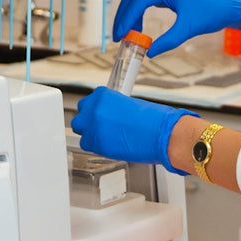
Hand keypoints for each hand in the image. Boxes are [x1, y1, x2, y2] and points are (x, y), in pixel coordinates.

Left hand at [70, 86, 196, 174]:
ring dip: (90, 133)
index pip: (89, 101)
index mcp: (103, 95)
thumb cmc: (152, 120)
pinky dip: (95, 146)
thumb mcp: (130, 105)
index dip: (95, 110)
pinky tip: (108, 145)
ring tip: (105, 137)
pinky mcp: (95, 143)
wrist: (160, 133)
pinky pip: (86, 144)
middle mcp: (94, 109)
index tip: (101, 115)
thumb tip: (109, 116)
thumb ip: (113, 109)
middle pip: (81, 115)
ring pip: (80, 130)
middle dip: (89, 121)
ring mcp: (93, 126)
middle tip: (101, 127)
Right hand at [113, 0, 240, 56]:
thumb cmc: (213, 12)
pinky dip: (140, 11)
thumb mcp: (189, 29)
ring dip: (131, 13)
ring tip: (129, 33)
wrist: (231, 5)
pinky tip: (139, 25)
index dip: (126, 17)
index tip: (120, 34)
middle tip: (118, 34)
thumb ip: (168, 41)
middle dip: (123, 14)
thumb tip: (150, 53)